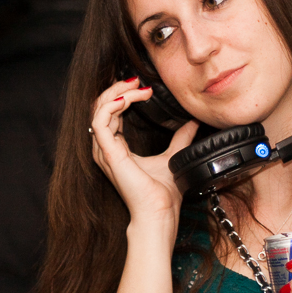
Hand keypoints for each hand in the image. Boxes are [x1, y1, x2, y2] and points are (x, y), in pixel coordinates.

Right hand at [91, 77, 199, 220]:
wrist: (159, 213)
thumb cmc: (161, 194)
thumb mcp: (172, 156)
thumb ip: (179, 139)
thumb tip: (192, 123)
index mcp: (116, 149)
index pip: (110, 113)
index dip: (123, 95)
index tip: (144, 87)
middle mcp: (106, 148)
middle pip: (101, 107)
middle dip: (118, 88)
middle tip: (137, 79)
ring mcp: (105, 151)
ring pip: (99, 109)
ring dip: (117, 92)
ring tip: (136, 86)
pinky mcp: (109, 153)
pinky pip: (101, 120)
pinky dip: (113, 104)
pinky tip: (129, 98)